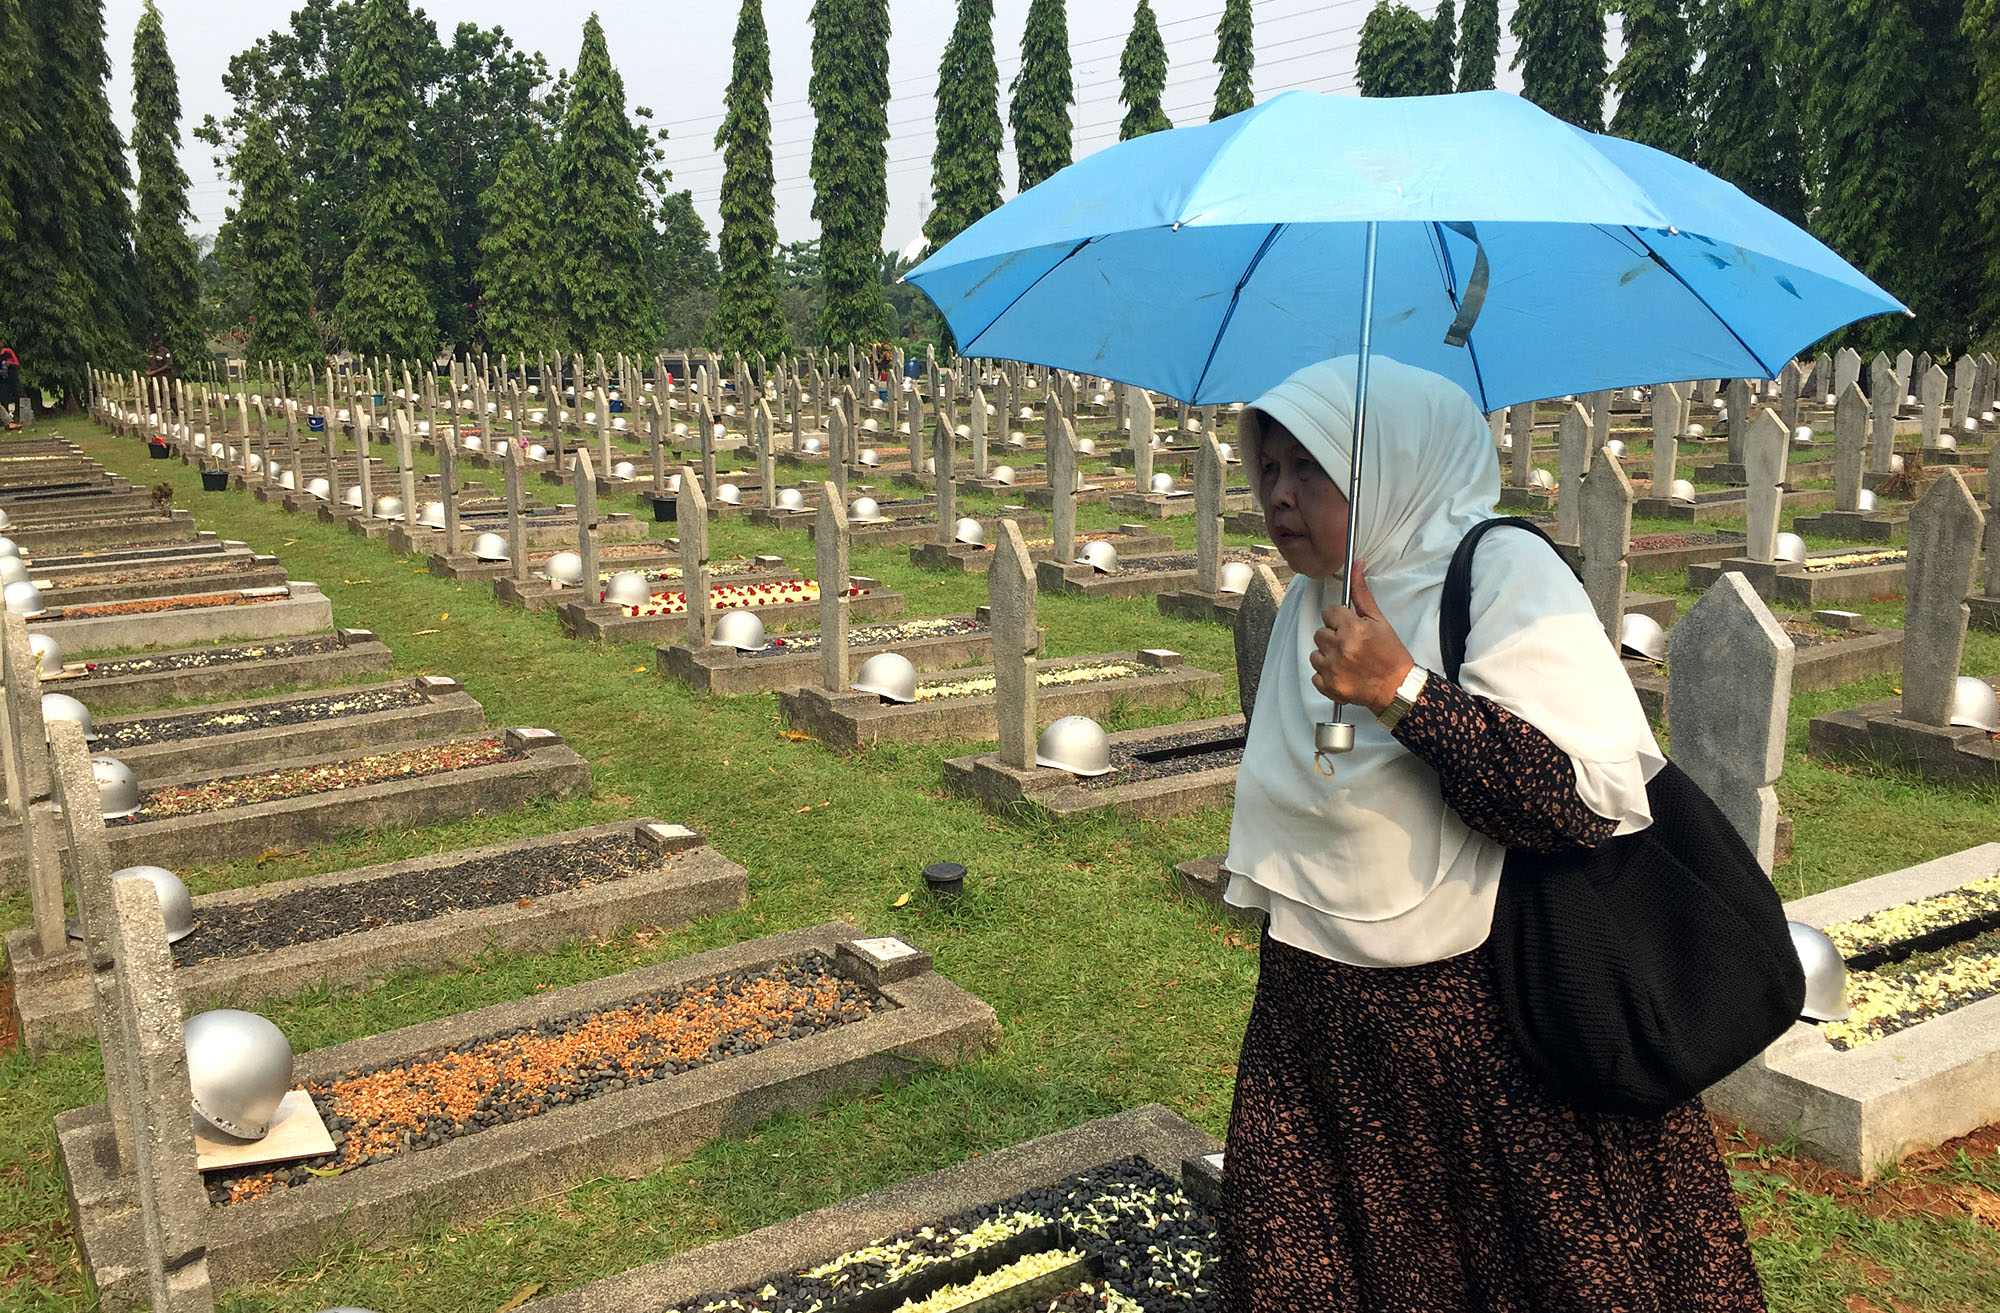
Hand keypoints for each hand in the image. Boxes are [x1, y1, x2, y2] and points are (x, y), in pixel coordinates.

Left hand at [1310, 559, 1414, 713]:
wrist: (1397, 687)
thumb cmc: (1390, 654)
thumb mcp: (1379, 621)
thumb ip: (1362, 594)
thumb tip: (1356, 564)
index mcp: (1352, 628)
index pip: (1329, 613)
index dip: (1340, 620)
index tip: (1349, 628)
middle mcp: (1339, 647)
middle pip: (1320, 633)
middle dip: (1333, 637)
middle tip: (1351, 646)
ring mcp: (1332, 668)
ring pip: (1315, 653)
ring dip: (1328, 656)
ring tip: (1347, 660)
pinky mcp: (1328, 686)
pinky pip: (1315, 675)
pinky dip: (1326, 675)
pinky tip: (1343, 674)